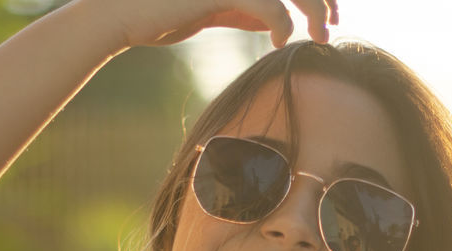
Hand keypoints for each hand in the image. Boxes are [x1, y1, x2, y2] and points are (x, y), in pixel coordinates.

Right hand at [102, 0, 337, 49]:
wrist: (119, 14)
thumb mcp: (208, 7)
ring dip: (315, 10)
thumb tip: (273, 18)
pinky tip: (280, 42)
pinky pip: (270, 6)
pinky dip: (283, 25)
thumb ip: (240, 7)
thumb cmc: (159, 12)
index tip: (328, 12)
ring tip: (320, 36)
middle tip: (332, 25)